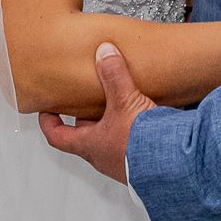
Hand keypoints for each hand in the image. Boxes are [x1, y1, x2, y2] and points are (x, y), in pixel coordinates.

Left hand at [40, 42, 154, 184]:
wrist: (173, 167)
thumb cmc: (140, 146)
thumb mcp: (124, 102)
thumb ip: (114, 76)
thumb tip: (104, 53)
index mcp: (89, 145)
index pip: (58, 136)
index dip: (49, 122)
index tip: (47, 111)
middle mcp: (104, 157)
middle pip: (86, 135)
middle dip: (87, 116)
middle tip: (87, 99)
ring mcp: (124, 162)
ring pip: (111, 139)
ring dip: (114, 122)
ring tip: (121, 103)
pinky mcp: (144, 162)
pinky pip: (134, 144)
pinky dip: (135, 130)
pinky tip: (146, 116)